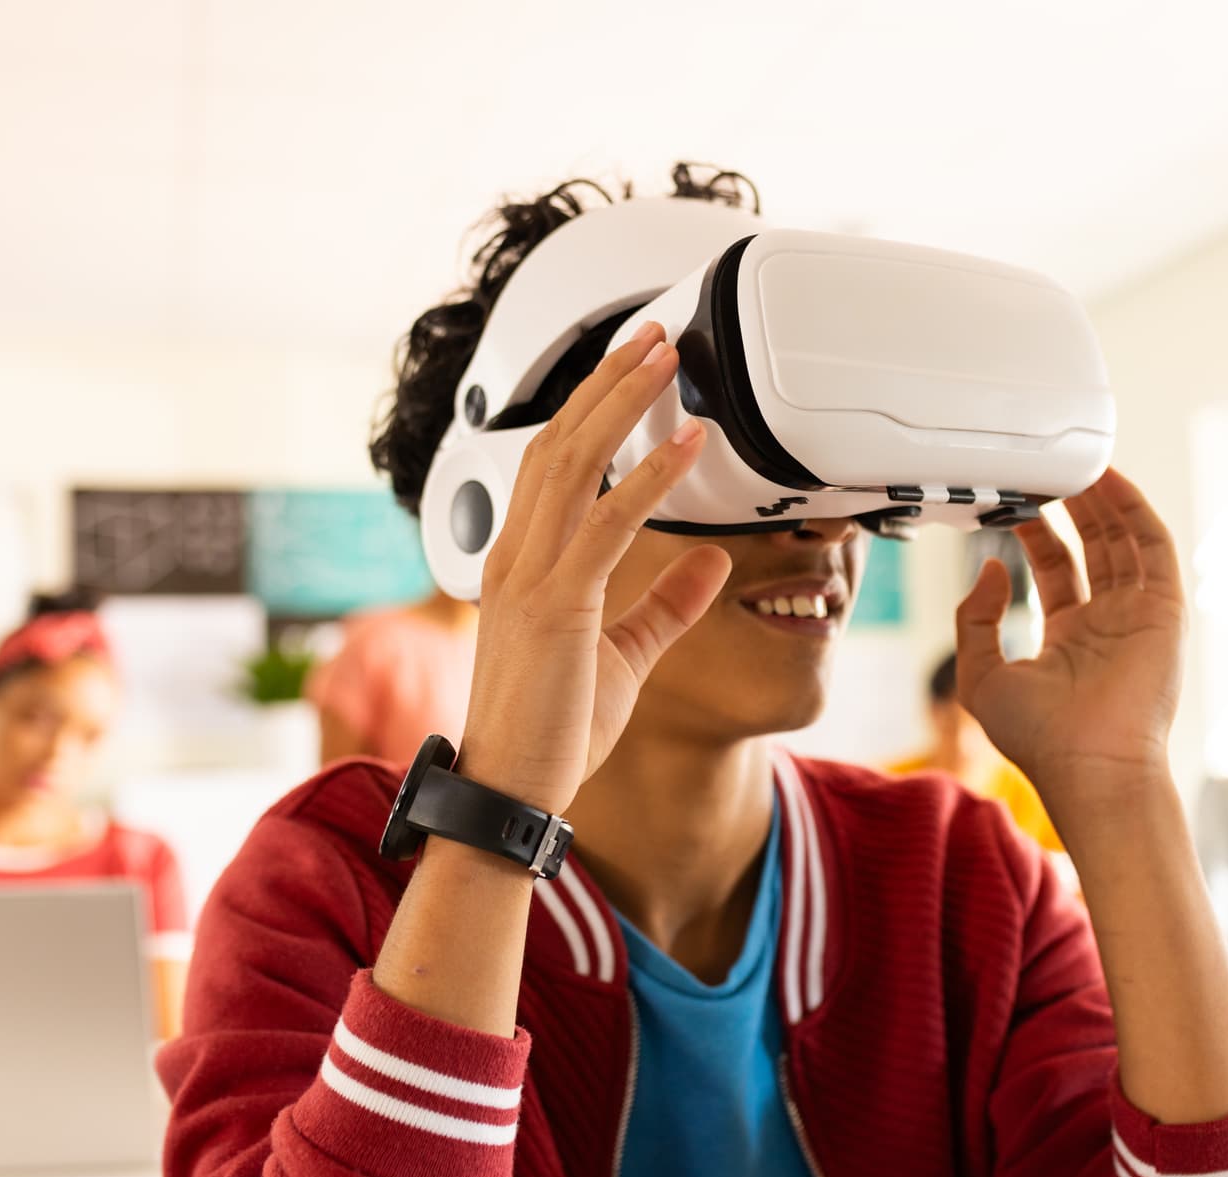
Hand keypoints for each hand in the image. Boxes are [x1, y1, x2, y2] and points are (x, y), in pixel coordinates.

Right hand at [455, 323, 730, 813]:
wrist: (513, 793)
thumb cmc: (556, 732)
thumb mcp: (626, 658)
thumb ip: (667, 606)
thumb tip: (714, 561)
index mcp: (521, 563)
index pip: (553, 461)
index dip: (593, 407)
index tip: (634, 367)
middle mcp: (516, 557)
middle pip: (559, 441)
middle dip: (608, 382)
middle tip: (655, 333)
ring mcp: (529, 577)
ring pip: (575, 463)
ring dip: (624, 403)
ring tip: (668, 358)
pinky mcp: (556, 606)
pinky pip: (608, 525)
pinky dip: (650, 478)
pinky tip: (689, 446)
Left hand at [953, 468, 1185, 807]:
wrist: (1090, 766)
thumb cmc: (1039, 738)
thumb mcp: (981, 676)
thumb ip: (975, 620)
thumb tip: (990, 568)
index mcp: (1069, 638)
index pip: (1056, 569)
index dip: (1037, 532)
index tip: (1016, 501)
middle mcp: (1107, 623)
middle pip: (1094, 547)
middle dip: (1073, 506)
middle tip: (1049, 468)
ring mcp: (1139, 615)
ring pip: (1124, 541)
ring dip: (1104, 501)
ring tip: (1077, 462)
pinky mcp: (1165, 611)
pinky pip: (1154, 548)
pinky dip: (1134, 512)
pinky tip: (1109, 482)